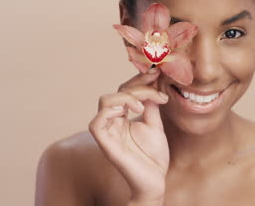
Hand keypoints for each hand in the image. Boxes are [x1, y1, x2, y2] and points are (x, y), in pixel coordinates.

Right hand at [89, 68, 168, 202]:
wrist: (155, 180)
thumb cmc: (154, 156)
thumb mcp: (155, 124)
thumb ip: (150, 105)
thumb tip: (152, 84)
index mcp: (123, 117)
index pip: (125, 91)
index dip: (140, 80)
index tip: (158, 73)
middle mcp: (112, 121)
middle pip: (116, 92)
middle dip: (137, 83)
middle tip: (156, 79)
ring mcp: (107, 131)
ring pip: (105, 101)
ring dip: (127, 96)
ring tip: (144, 105)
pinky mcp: (105, 143)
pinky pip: (96, 122)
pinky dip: (112, 110)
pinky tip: (134, 110)